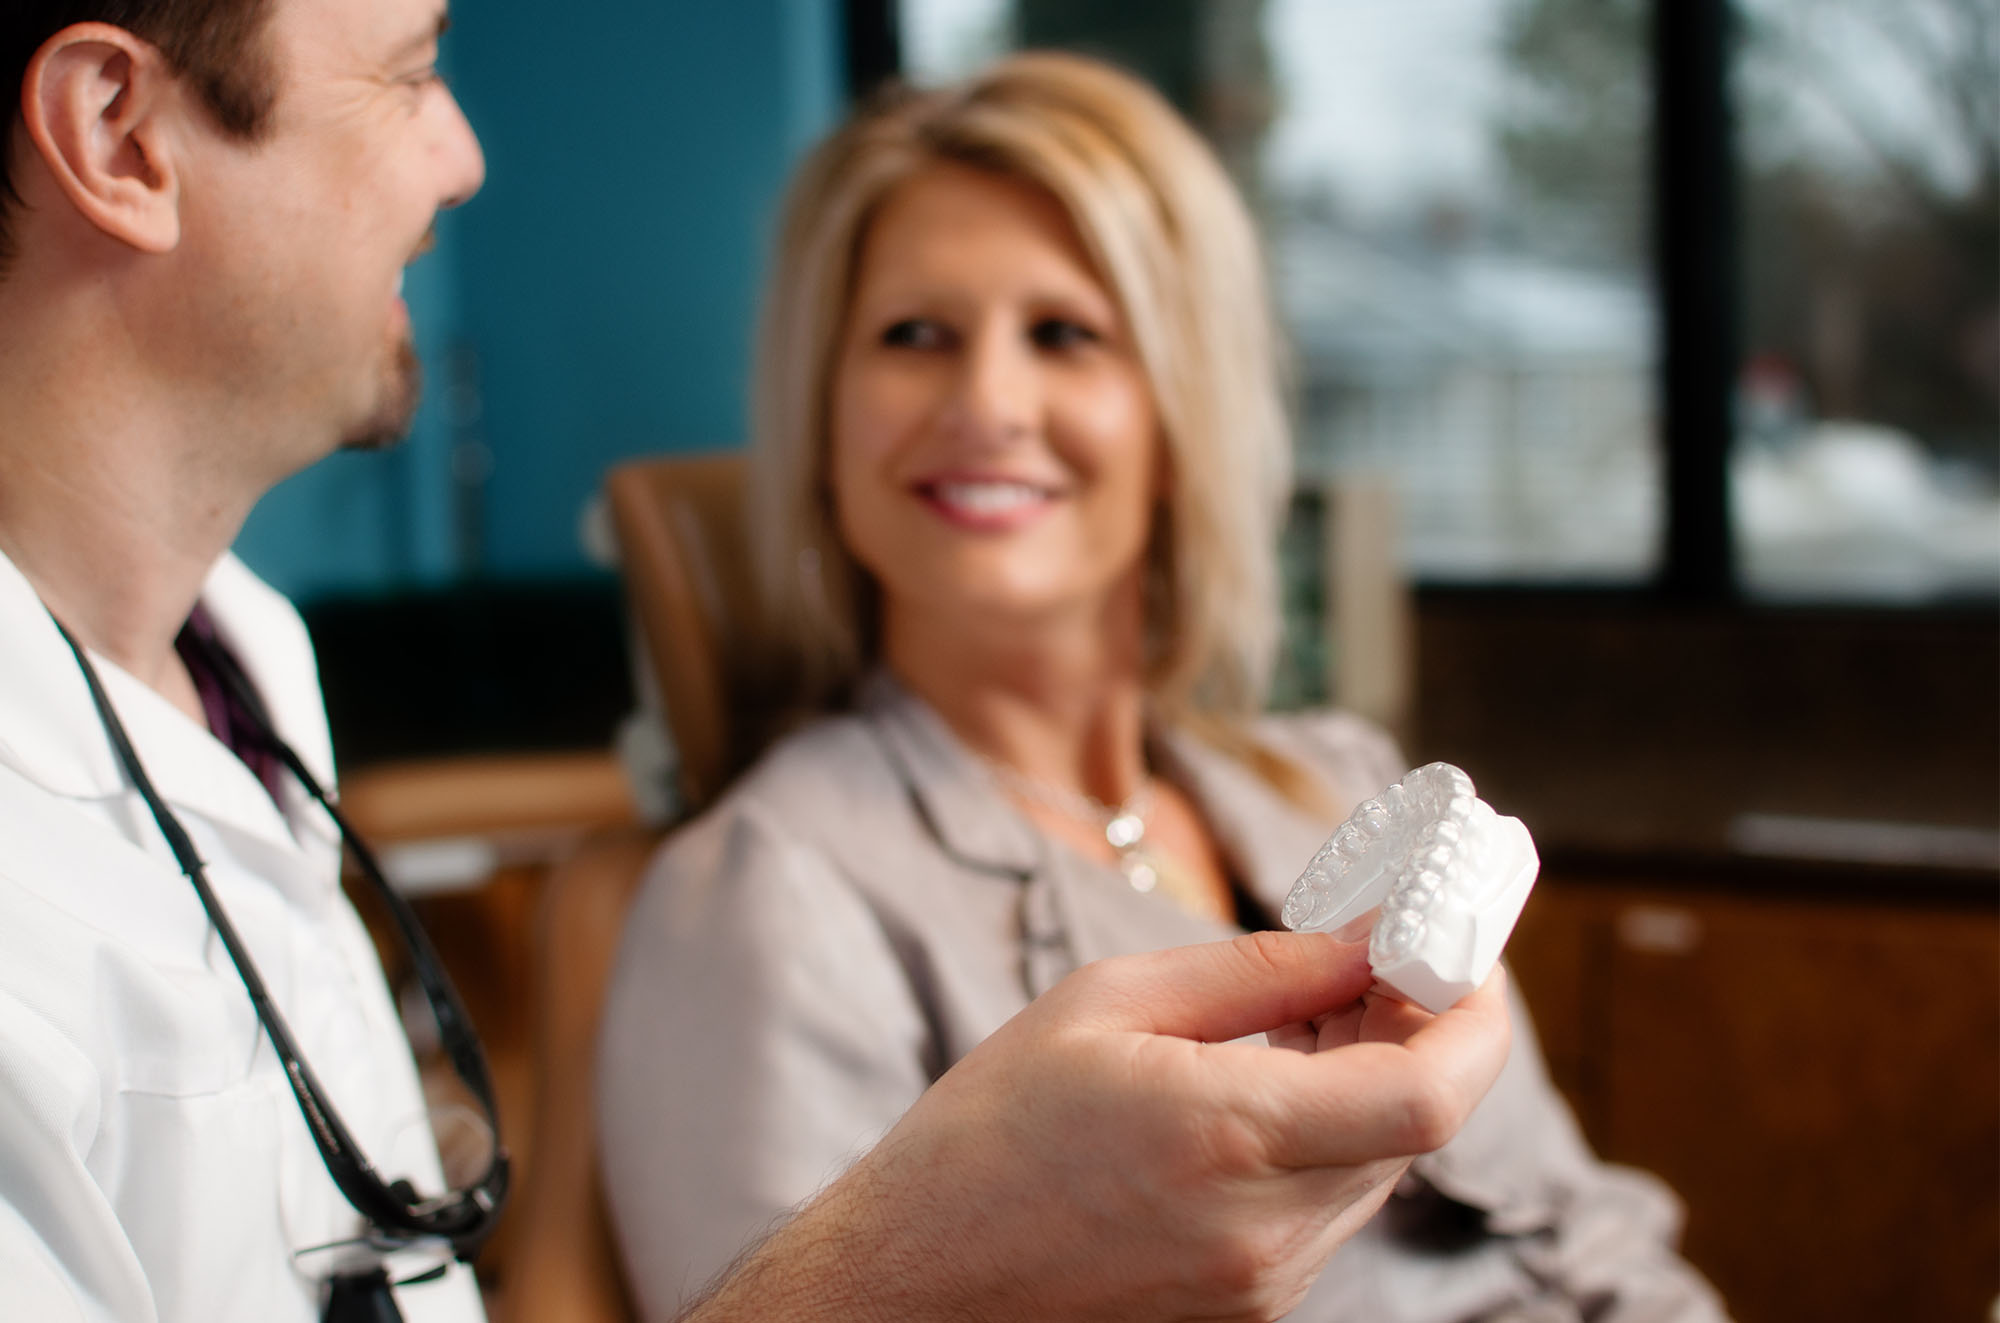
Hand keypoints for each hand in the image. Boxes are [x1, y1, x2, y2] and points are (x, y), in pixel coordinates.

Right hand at [683, 931, 1510, 1322]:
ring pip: (1375, 1169)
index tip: (1460, 951)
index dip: (1475, 1018)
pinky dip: (1325, 1139)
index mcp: (1229, 1137)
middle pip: (1415, 1126)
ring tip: (1312, 1013)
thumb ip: (1260, 972)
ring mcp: (1263, 1289)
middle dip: (1422, 1031)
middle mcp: (1266, 1232)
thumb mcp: (1109, 1004)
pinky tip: (1267, 1087)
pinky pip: (1325, 1210)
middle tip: (1383, 958)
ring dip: (1374, 1083)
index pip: (1432, 1094)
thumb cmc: (990, 1132)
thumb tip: (1371, 938)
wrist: (914, 1284)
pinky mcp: (1249, 1315)